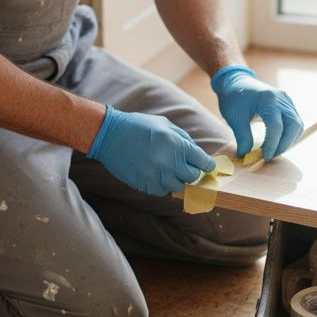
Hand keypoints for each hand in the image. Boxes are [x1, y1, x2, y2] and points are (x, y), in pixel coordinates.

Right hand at [88, 106, 216, 195]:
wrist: (110, 135)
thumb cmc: (139, 126)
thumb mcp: (165, 125)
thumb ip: (184, 140)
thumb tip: (198, 154)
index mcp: (177, 145)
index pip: (204, 163)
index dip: (207, 165)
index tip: (205, 166)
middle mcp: (170, 162)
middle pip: (193, 178)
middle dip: (190, 172)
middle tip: (182, 166)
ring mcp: (157, 176)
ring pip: (178, 187)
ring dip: (175, 179)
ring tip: (165, 168)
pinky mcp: (145, 185)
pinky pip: (162, 192)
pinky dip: (161, 185)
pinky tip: (154, 173)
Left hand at [210, 65, 303, 160]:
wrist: (236, 81)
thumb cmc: (234, 98)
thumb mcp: (234, 118)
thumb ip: (243, 138)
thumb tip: (246, 156)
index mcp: (267, 99)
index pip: (276, 126)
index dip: (272, 144)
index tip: (265, 158)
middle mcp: (281, 99)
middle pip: (293, 125)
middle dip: (284, 145)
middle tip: (270, 156)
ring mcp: (286, 100)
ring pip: (297, 125)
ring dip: (288, 141)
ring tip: (274, 150)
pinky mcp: (288, 104)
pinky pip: (295, 122)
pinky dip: (290, 134)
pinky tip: (278, 142)